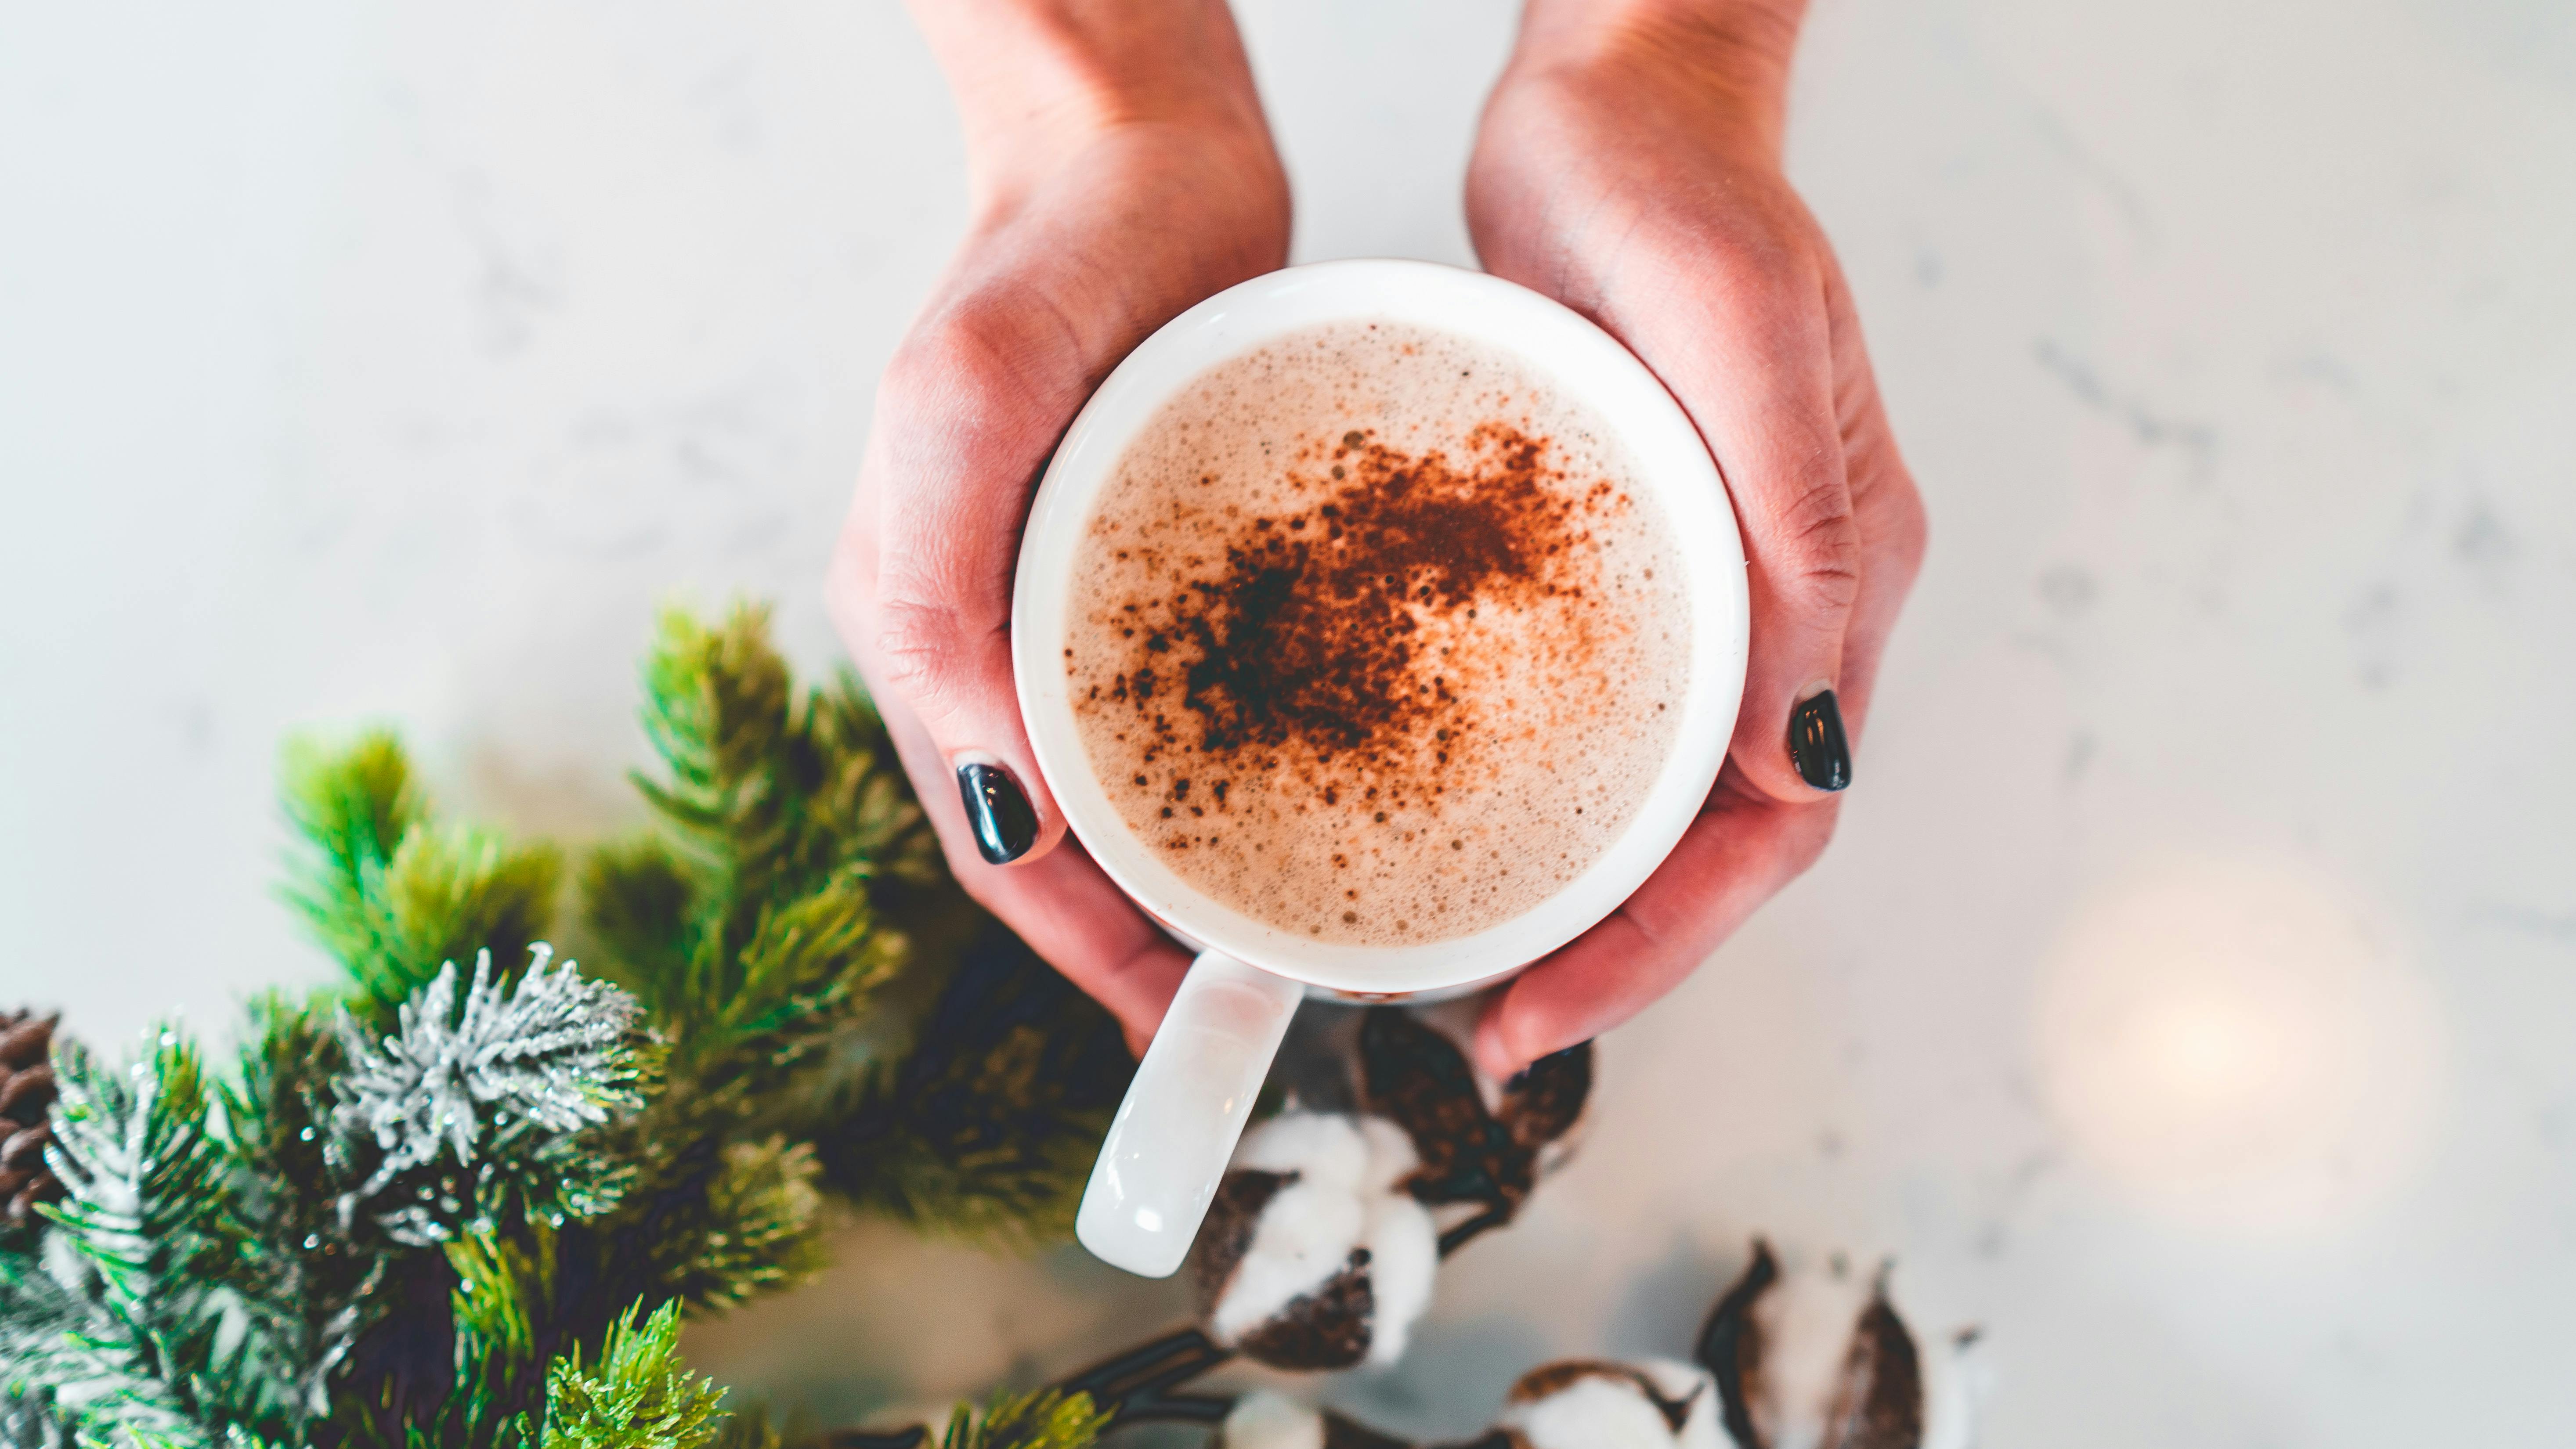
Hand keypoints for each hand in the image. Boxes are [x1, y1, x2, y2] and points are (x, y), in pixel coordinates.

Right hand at [827, 0, 1288, 1048]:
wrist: (1138, 159)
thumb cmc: (1037, 268)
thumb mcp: (964, 406)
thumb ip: (940, 587)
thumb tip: (1002, 789)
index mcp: (928, 632)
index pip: (1007, 848)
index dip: (1090, 957)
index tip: (1187, 1034)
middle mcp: (998, 644)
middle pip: (1074, 852)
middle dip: (1152, 953)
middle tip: (1266, 1021)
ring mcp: (1082, 617)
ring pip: (1142, 800)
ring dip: (1206, 886)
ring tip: (1305, 954)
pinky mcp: (1164, 579)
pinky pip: (1205, 716)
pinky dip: (1253, 787)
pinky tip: (1333, 819)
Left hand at [1463, 0, 1928, 1076]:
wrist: (1616, 104)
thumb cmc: (1684, 196)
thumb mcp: (1743, 340)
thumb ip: (1795, 531)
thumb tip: (1807, 743)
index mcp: (1836, 581)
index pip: (1775, 824)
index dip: (1664, 937)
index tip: (1545, 1009)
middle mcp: (1781, 610)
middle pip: (1712, 839)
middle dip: (1611, 950)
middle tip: (1483, 1024)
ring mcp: (1702, 591)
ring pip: (1652, 796)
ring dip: (1573, 895)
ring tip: (1459, 966)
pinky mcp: (1623, 561)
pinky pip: (1593, 718)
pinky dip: (1534, 795)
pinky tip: (1442, 826)